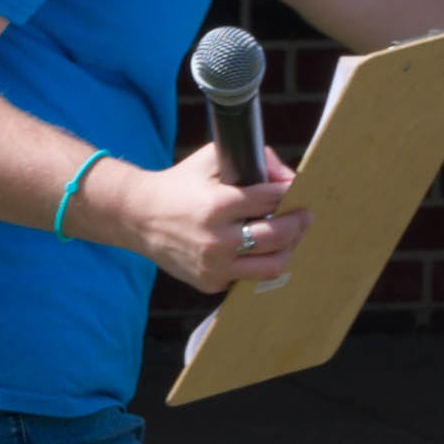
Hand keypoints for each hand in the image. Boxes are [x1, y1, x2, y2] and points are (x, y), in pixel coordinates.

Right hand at [99, 145, 307, 293]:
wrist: (138, 217)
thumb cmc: (179, 185)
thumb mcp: (210, 160)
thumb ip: (252, 160)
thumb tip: (287, 175)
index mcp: (217, 205)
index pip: (271, 198)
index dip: (290, 192)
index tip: (298, 189)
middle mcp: (216, 240)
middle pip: (278, 235)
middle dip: (299, 223)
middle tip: (305, 215)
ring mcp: (213, 266)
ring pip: (271, 266)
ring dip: (288, 249)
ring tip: (291, 237)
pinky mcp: (210, 283)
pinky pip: (248, 277)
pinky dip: (258, 262)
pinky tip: (261, 249)